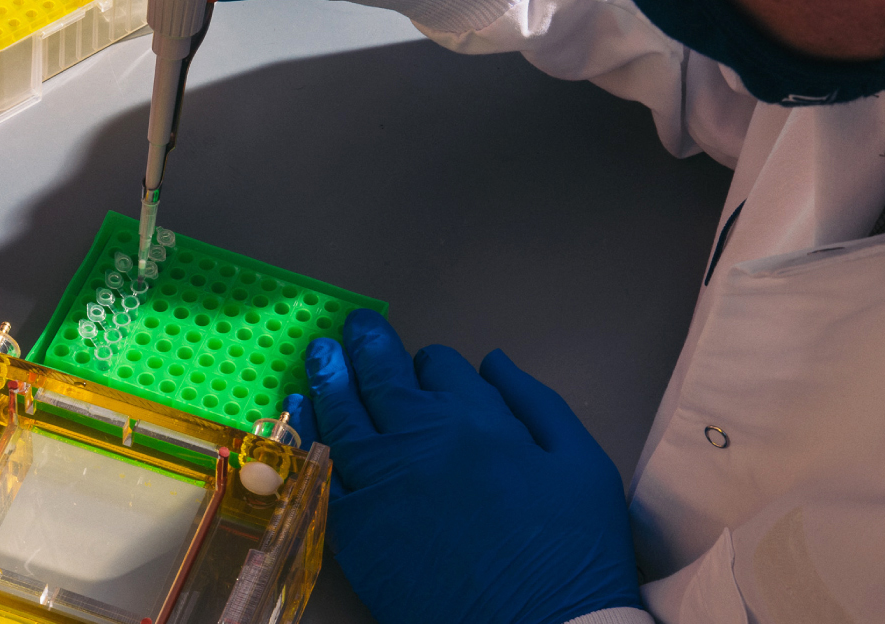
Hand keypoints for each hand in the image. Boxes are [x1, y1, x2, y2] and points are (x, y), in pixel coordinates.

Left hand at [284, 309, 640, 623]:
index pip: (440, 369)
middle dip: (366, 347)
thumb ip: (535, 403)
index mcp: (478, 421)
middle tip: (352, 331)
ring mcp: (383, 485)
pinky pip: (322, 471)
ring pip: (344, 417)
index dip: (430, 363)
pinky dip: (309, 436)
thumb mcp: (581, 463)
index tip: (423, 365)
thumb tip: (493, 362)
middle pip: (382, 380)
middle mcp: (421, 442)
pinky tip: (302, 415)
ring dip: (328, 380)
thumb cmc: (573, 553)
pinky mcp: (357, 530)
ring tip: (319, 356)